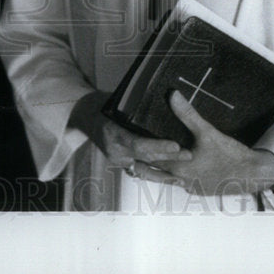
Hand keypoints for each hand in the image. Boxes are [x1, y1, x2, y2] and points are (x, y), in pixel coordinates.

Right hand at [68, 91, 192, 170]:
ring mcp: (118, 159)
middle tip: (189, 156)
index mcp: (112, 134)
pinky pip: (141, 172)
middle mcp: (114, 151)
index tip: (176, 145)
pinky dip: (156, 175)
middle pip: (145, 158)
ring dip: (164, 174)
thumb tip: (164, 95)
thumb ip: (135, 103)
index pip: (138, 143)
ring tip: (184, 177)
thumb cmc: (102, 104)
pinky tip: (172, 178)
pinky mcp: (121, 163)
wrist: (84, 116)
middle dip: (168, 159)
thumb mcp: (116, 100)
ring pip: (144, 170)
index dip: (157, 146)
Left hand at [131, 91, 273, 195]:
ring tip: (145, 163)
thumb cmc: (230, 155)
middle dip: (141, 164)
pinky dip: (172, 176)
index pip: (150, 159)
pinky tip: (174, 169)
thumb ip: (187, 114)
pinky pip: (180, 184)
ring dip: (154, 172)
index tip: (125, 146)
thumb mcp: (207, 132)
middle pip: (153, 173)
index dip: (137, 152)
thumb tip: (172, 95)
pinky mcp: (200, 190)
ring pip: (165, 180)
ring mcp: (190, 187)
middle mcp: (181, 180)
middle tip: (128, 156)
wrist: (252, 176)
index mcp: (178, 167)